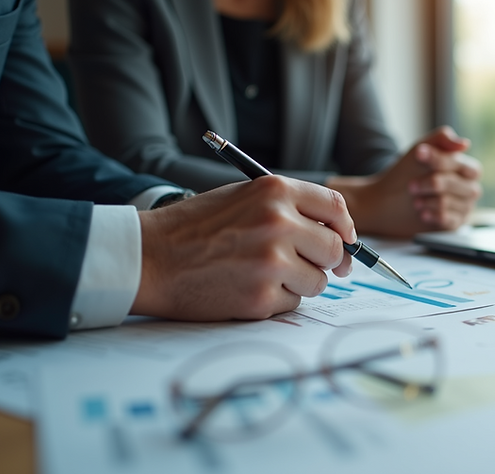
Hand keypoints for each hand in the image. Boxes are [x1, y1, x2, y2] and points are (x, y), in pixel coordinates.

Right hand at [133, 176, 354, 320]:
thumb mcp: (242, 197)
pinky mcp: (262, 297)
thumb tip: (336, 234)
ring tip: (263, 273)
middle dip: (326, 261)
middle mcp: (279, 223)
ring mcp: (272, 262)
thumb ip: (288, 208)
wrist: (149, 258)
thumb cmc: (194, 228)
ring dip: (299, 282)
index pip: (336, 208)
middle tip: (308, 265)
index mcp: (275, 192)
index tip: (345, 241)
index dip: (346, 228)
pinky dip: (275, 300)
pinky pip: (292, 303)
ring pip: (318, 281)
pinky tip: (246, 287)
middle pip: (335, 249)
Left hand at [327, 126, 481, 237]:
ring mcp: (464, 207)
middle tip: (412, 186)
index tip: (419, 155)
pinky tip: (422, 213)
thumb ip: (441, 139)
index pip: (461, 164)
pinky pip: (448, 220)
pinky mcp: (454, 224)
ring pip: (450, 202)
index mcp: (464, 168)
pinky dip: (432, 215)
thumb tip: (465, 143)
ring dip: (427, 200)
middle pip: (458, 185)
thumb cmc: (406, 173)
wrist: (386, 202)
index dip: (440, 160)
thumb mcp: (421, 150)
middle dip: (432, 183)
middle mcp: (468, 188)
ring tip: (415, 201)